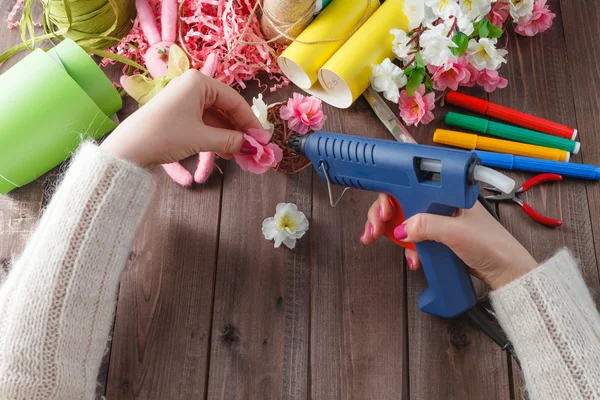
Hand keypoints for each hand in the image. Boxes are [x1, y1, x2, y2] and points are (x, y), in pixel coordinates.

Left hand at [101, 69, 261, 166]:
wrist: (128, 149)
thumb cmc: (165, 135)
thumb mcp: (202, 138)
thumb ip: (231, 141)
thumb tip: (252, 147)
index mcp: (199, 82)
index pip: (234, 100)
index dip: (250, 121)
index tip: (262, 139)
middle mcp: (192, 86)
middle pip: (225, 108)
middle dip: (239, 130)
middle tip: (253, 148)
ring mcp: (184, 100)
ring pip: (215, 118)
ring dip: (228, 136)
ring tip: (241, 155)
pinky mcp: (177, 114)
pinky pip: (204, 123)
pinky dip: (215, 137)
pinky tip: (226, 152)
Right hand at [362, 194, 537, 288]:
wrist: (507, 273)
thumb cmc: (493, 246)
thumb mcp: (457, 233)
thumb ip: (428, 226)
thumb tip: (401, 227)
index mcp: (446, 193)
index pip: (411, 184)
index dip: (391, 193)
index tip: (382, 209)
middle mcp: (440, 204)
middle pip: (401, 202)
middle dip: (382, 215)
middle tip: (373, 229)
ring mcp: (438, 222)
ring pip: (404, 221)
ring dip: (390, 233)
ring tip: (378, 240)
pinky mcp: (438, 239)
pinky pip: (414, 240)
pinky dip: (407, 249)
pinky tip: (412, 259)